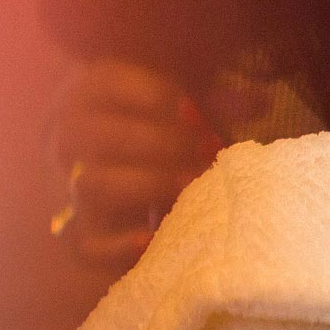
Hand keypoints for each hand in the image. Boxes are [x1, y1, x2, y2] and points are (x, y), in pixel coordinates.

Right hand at [48, 59, 221, 271]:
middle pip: (103, 137)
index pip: (109, 83)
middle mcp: (68, 136)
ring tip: (193, 184)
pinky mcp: (77, 233)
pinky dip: (118, 245)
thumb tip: (261, 102)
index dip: (156, 98)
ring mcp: (68, 186)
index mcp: (88, 92)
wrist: (111, 166)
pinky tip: (152, 238)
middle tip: (208, 151)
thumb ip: (215, 100)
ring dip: (148, 184)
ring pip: (94, 185)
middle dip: (162, 144)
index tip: (197, 114)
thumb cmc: (156, 123)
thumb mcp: (181, 101)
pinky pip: (87, 244)